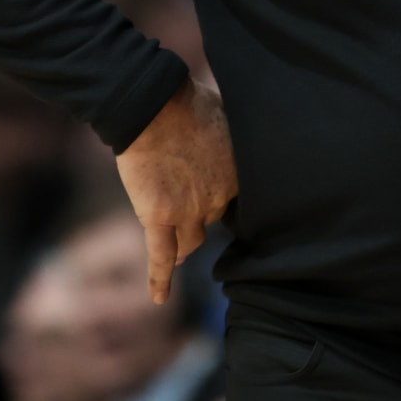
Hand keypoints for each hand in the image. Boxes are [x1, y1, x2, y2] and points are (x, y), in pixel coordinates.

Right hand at [114, 77, 237, 304]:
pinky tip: (159, 298)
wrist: (152, 105)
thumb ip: (234, 139)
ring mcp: (188, 211)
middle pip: (210, 218)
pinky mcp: (158, 217)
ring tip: (177, 246)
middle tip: (187, 198)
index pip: (234, 201)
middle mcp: (218, 200)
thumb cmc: (188, 103)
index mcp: (237, 177)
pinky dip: (159, 279)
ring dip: (184, 241)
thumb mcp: (227, 117)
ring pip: (190, 241)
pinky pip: (161, 256)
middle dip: (199, 211)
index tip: (215, 193)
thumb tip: (248, 132)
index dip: (220, 196)